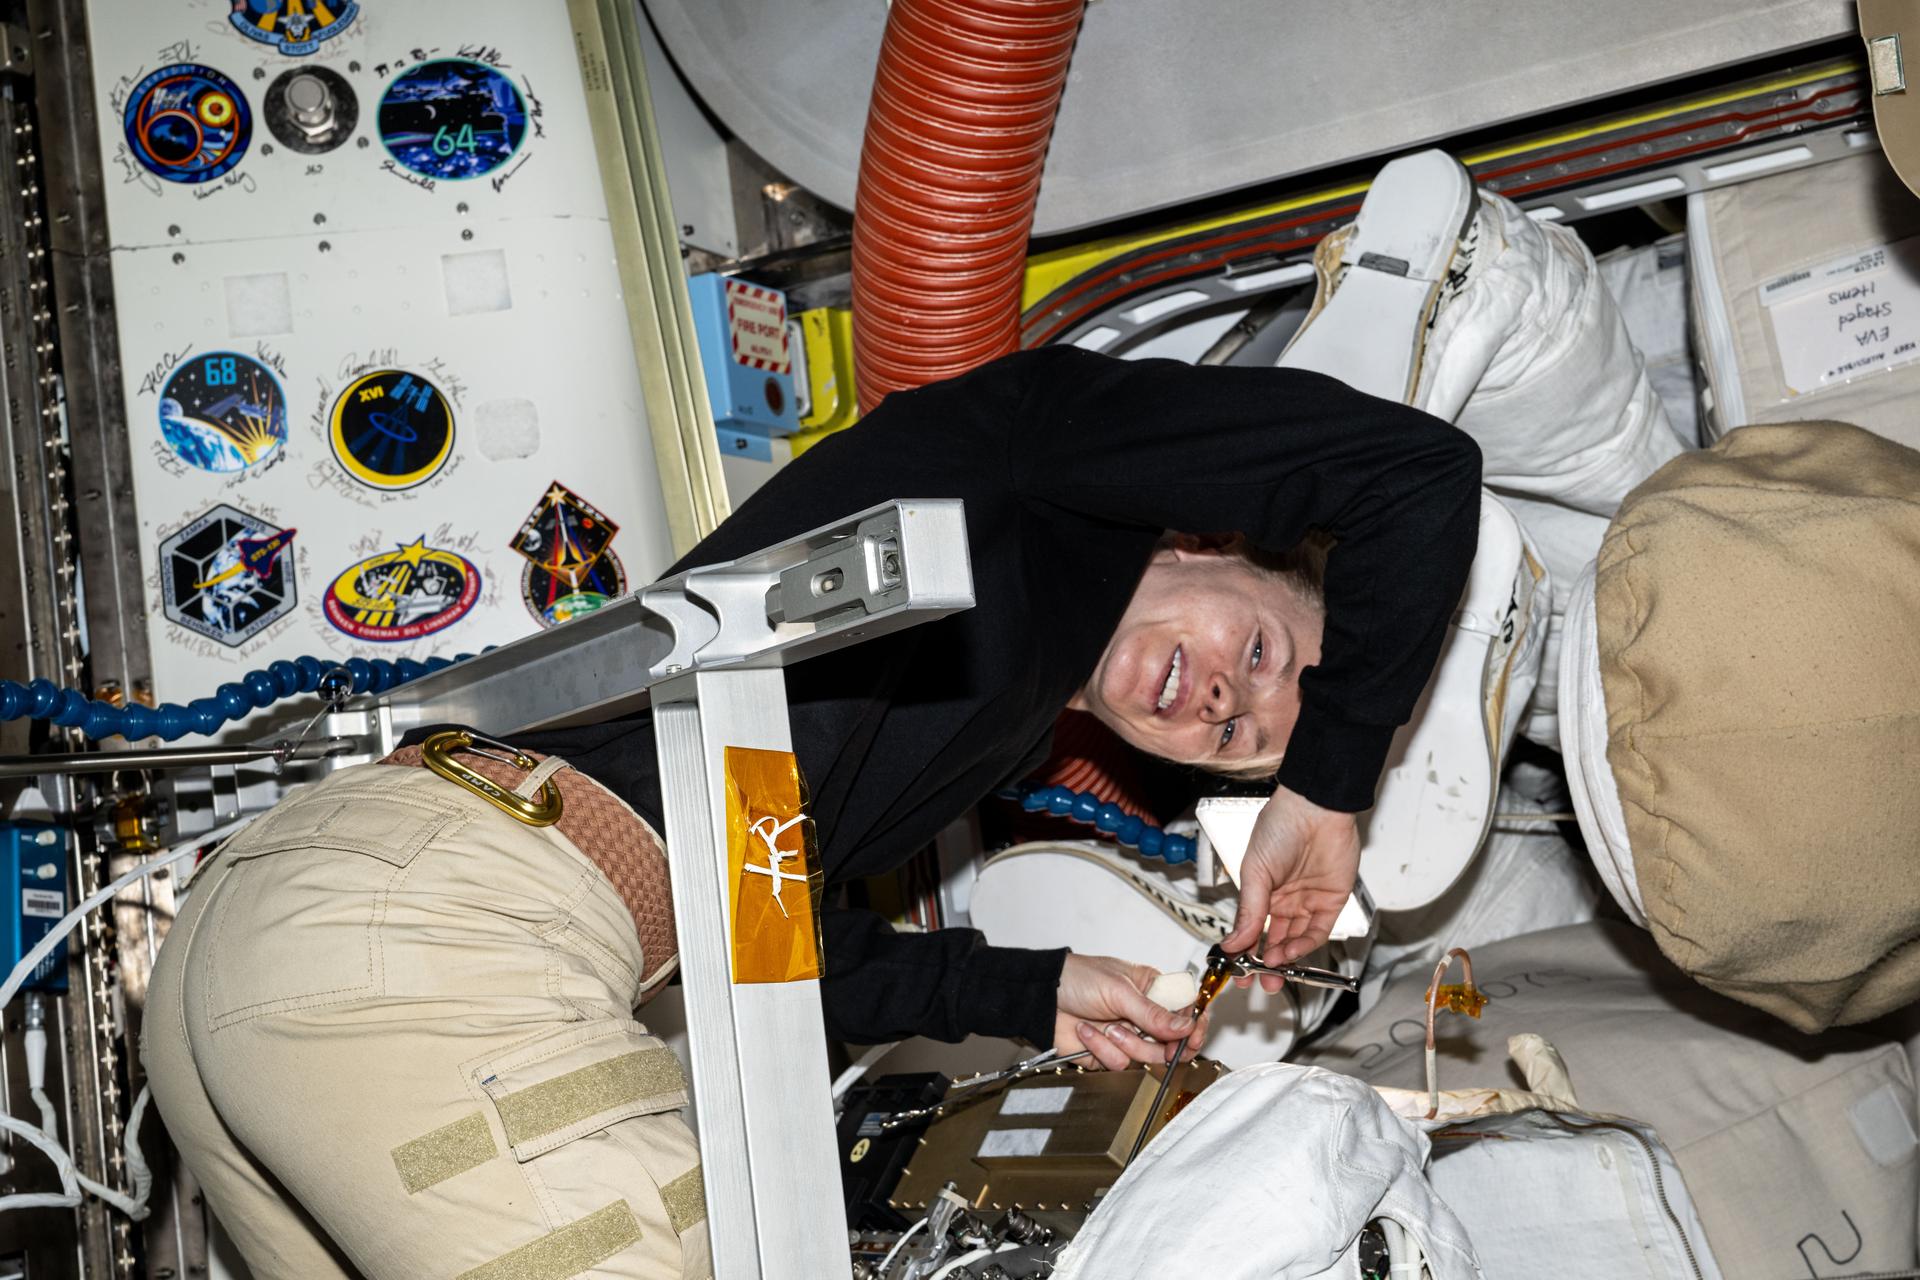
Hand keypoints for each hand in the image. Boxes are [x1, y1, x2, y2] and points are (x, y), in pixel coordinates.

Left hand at [1053, 953, 1207, 1070]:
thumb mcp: (1119, 990)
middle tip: (1163, 1046)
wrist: (1041, 998)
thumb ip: (1153, 1012)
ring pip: (1146, 1056)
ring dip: (1127, 1044)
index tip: (1194, 1036)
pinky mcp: (1108, 1054)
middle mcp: (1143, 1015)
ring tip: (1107, 1027)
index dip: (1195, 1026)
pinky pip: (1118, 1063)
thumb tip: (1185, 1027)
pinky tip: (1087, 1032)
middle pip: (1172, 1042)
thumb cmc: (1078, 979)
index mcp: (1152, 990)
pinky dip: (1102, 1049)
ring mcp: (1126, 1036)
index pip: (1186, 1010)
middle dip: (1165, 1046)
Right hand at [1223, 784, 1360, 986]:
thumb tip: (1232, 944)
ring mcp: (1308, 902)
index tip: (1236, 972)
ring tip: (1272, 969)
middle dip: (1266, 965)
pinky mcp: (1331, 902)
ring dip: (1284, 958)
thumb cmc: (1280, 827)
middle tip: (1259, 982)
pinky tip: (1289, 952)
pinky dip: (1304, 945)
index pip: (1251, 930)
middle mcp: (1285, 900)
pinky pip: (1317, 931)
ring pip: (1295, 940)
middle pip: (1274, 941)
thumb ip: (1248, 912)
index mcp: (1262, 891)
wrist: (1315, 809)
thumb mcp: (1255, 872)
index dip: (1244, 953)